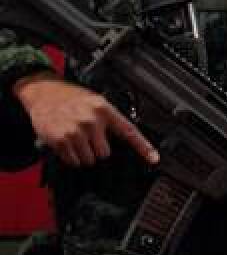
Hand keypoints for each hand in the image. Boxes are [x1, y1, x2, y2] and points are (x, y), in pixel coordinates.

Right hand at [14, 72, 157, 166]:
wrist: (45, 93)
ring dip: (84, 154)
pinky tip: (68, 143)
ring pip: (89, 160)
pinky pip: (73, 161)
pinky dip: (71, 157)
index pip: (129, 132)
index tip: (154, 158)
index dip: (143, 147)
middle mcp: (91, 121)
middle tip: (91, 138)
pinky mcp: (60, 141)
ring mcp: (75, 132)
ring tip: (78, 139)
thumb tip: (125, 138)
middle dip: (98, 149)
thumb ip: (110, 119)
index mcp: (105, 110)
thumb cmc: (73, 98)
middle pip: (105, 153)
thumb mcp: (97, 102)